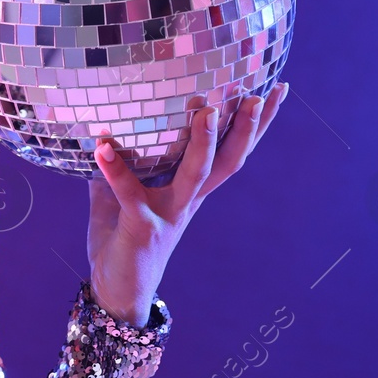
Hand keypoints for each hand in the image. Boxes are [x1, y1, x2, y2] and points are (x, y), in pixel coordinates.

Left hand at [86, 82, 289, 325]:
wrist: (117, 289)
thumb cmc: (122, 236)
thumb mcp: (121, 192)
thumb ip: (119, 160)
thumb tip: (105, 121)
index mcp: (191, 189)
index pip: (230, 150)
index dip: (255, 124)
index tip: (275, 88)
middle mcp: (188, 200)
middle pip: (226, 160)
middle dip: (245, 128)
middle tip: (257, 95)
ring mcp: (169, 214)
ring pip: (195, 175)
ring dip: (202, 142)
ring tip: (206, 109)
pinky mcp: (142, 227)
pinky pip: (129, 193)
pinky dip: (115, 168)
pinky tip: (102, 146)